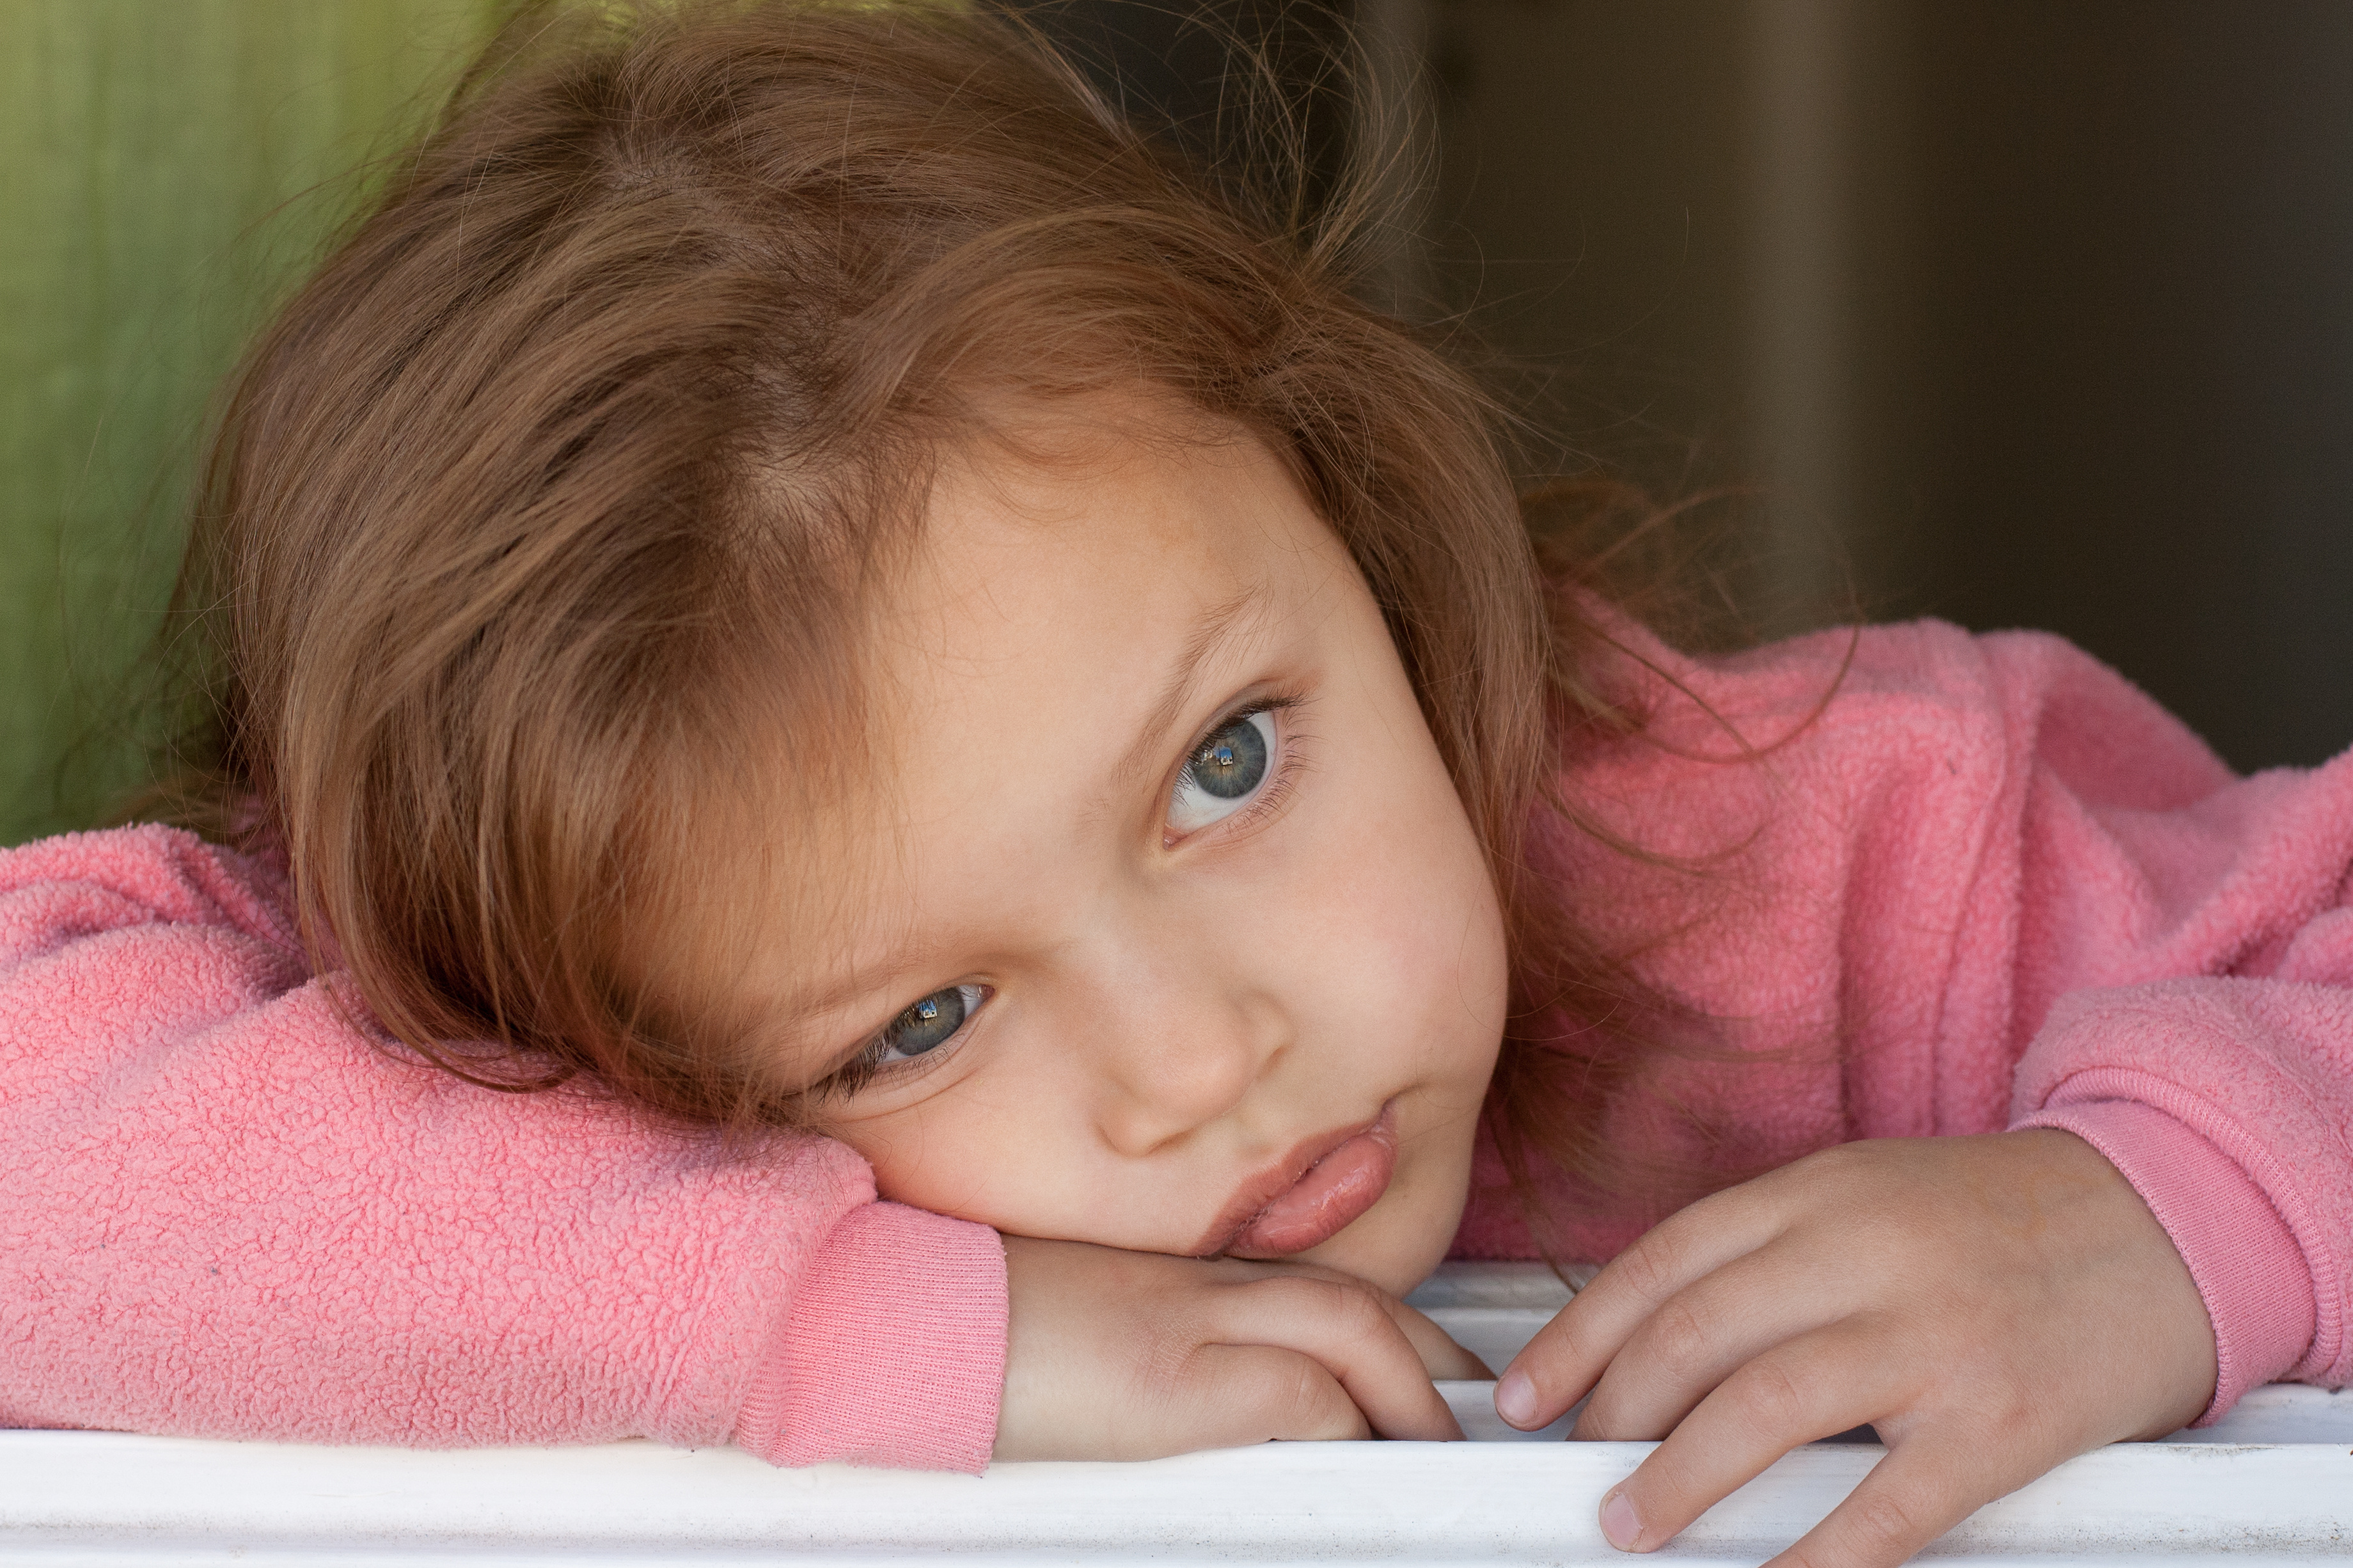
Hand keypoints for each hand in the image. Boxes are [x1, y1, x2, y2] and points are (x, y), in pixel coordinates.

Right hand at [993, 1235, 1489, 1459]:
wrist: (889, 1319)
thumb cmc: (961, 1336)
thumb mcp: (1071, 1333)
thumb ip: (1142, 1350)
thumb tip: (1179, 1408)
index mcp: (1169, 1276)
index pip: (1305, 1282)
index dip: (1378, 1325)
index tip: (1416, 1367)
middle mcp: (1191, 1285)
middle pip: (1348, 1297)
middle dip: (1424, 1353)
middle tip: (1462, 1409)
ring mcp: (1183, 1323)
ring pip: (1347, 1327)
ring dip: (1409, 1389)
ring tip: (1441, 1447)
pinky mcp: (1167, 1383)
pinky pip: (1298, 1393)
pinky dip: (1348, 1421)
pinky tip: (1368, 1461)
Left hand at [1496, 1131, 2215, 1567]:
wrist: (2164, 1217)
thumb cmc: (1995, 1216)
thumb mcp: (1866, 1194)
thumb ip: (1768, 1254)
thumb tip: (1654, 1341)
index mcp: (1820, 1194)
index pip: (1663, 1263)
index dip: (1579, 1336)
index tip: (1526, 1394)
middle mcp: (1864, 1253)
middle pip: (1695, 1335)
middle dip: (1614, 1412)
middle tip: (1578, 1468)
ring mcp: (1933, 1336)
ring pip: (1765, 1408)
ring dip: (1680, 1477)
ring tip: (1632, 1523)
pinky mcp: (2001, 1420)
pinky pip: (1887, 1503)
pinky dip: (1816, 1554)